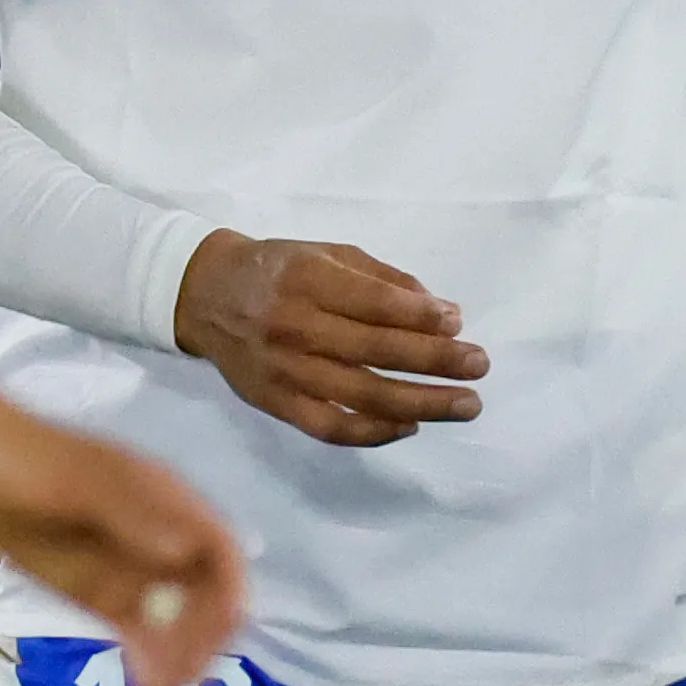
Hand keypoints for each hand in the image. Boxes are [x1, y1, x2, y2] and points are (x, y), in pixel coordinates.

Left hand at [0, 398, 246, 685]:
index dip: (230, 587)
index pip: (219, 549)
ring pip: (171, 618)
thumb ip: (132, 515)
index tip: (225, 628)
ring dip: (179, 655)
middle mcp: (159, 536)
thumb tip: (182, 549)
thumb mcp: (83, 483)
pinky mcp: (96, 590)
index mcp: (166, 500)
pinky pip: (135, 628)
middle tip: (192, 676)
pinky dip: (147, 657)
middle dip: (204, 634)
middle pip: (203, 592)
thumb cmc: (31, 463)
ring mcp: (128, 566)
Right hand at [173, 232, 487, 448]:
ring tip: (465, 404)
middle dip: (435, 361)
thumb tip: (440, 311)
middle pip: (374, 351)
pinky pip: (331, 427)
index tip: (459, 322)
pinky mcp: (276, 403)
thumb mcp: (326, 254)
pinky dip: (375, 431)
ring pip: (360, 395)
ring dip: (421, 403)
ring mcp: (284, 371)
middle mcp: (294, 326)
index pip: (373, 303)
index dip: (420, 316)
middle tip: (480, 366)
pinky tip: (411, 425)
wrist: (205, 296)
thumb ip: (381, 279)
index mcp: (306, 280)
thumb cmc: (278, 270)